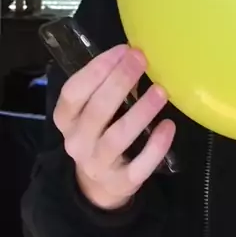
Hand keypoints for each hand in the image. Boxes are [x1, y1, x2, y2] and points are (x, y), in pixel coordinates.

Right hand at [53, 44, 174, 210]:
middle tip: (142, 59)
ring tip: (161, 91)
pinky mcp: (121, 183)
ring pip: (118, 137)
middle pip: (97, 111)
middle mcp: (77, 142)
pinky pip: (139, 166)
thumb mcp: (91, 110)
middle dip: (120, 82)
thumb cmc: (98, 133)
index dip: (96, 69)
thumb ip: (106, 86)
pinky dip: (155, 147)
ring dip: (140, 112)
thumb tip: (135, 55)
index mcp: (66, 118)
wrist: (96, 187)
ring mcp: (98, 165)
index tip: (122, 49)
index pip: (73, 92)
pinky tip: (168, 126)